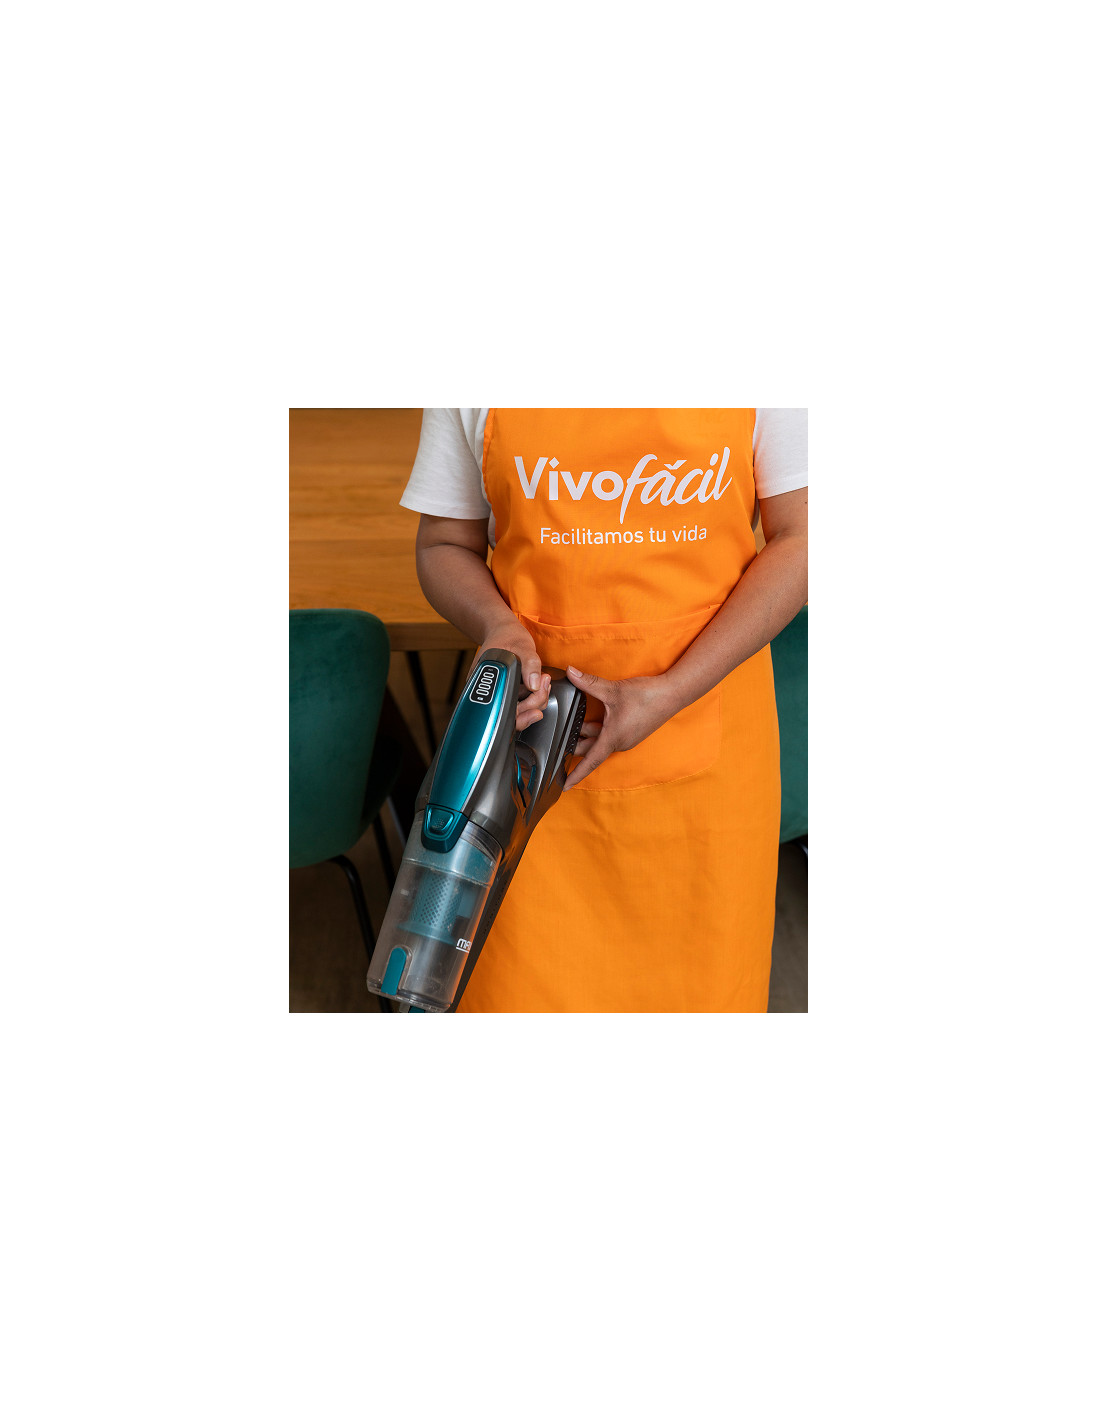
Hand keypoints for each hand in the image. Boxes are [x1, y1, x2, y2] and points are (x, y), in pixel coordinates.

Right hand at [479, 617, 550, 732]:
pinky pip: (521, 702)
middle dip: (532, 705)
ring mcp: (499, 692)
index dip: (520, 712)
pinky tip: (539, 685)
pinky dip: (534, 696)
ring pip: (518, 710)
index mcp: (484, 680)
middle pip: (510, 714)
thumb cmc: (507, 636)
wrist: (504, 630)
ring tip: (543, 683)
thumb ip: (530, 664)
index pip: (500, 709)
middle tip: (543, 688)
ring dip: (535, 700)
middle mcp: (490, 690)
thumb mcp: (522, 645)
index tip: (535, 709)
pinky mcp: (509, 691)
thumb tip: (534, 684)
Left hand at [562, 665, 680, 788]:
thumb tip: (570, 672)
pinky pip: (609, 735)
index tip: (565, 785)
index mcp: (613, 738)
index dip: (576, 774)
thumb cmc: (646, 696)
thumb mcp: (613, 689)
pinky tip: (593, 716)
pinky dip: (598, 729)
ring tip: (573, 719)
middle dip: (575, 743)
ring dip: (587, 733)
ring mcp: (627, 738)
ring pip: (600, 740)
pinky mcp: (631, 732)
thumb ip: (588, 682)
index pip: (590, 761)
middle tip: (559, 735)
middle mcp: (620, 743)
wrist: (672, 694)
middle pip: (591, 749)